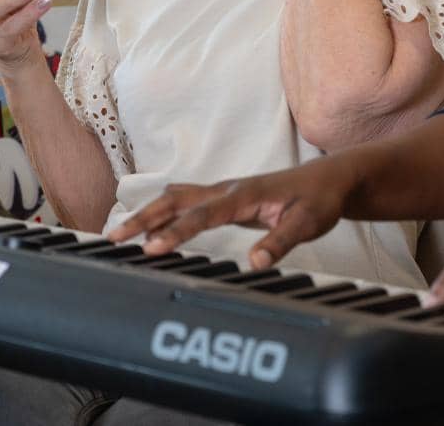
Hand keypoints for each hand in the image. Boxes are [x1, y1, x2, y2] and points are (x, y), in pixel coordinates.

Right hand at [104, 156, 359, 269]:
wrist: (330, 179)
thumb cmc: (318, 201)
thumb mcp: (307, 224)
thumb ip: (280, 242)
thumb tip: (255, 263)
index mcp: (244, 195)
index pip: (203, 215)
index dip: (176, 232)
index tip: (151, 248)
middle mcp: (228, 189)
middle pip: (177, 201)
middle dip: (143, 218)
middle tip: (113, 237)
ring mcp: (224, 191)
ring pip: (176, 198)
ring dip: (147, 212)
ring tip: (118, 233)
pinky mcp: (224, 198)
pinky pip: (185, 201)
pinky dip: (162, 210)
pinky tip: (148, 224)